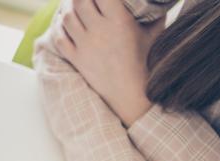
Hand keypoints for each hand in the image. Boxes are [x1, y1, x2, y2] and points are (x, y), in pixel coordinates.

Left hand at [54, 0, 160, 125]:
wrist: (131, 94)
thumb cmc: (145, 62)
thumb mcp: (154, 34)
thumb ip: (155, 14)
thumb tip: (160, 1)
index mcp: (119, 21)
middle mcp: (99, 31)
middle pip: (80, 1)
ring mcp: (85, 46)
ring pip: (67, 18)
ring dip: (67, 7)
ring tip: (72, 3)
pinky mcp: (76, 60)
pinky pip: (60, 38)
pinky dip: (59, 27)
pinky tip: (63, 22)